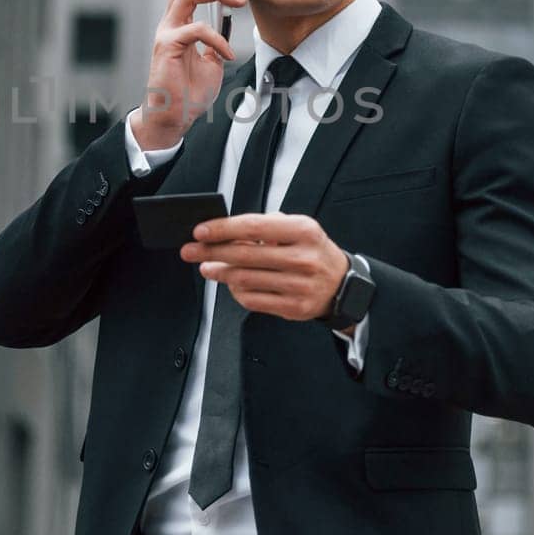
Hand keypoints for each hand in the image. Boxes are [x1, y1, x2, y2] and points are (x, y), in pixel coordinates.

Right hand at [131, 0, 247, 150]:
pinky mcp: (167, 46)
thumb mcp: (211, 61)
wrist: (173, 117)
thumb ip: (216, 40)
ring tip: (238, 1)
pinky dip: (217, 38)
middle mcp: (169, 22)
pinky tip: (228, 54)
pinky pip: (195, 29)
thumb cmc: (188, 92)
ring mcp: (166, 32)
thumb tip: (227, 23)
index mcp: (179, 23)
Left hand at [181, 213, 348, 323]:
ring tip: (207, 267)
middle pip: (245, 255)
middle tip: (191, 251)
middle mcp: (303, 258)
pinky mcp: (294, 308)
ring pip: (245, 279)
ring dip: (219, 273)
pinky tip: (230, 283)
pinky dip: (235, 291)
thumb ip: (266, 226)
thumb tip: (225, 231)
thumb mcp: (299, 228)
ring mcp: (299, 286)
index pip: (254, 227)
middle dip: (211, 252)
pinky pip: (253, 300)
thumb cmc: (313, 251)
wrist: (342, 284)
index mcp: (303, 231)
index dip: (223, 229)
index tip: (200, 231)